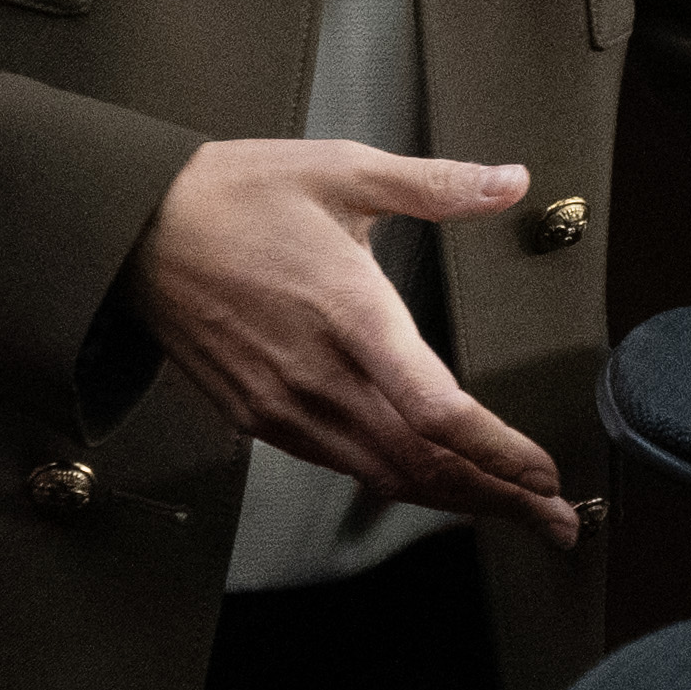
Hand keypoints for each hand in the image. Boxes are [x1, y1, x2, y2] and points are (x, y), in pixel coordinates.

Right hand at [133, 139, 584, 541]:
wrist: (133, 230)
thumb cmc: (235, 194)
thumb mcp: (341, 169)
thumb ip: (434, 185)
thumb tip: (512, 181)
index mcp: (349, 313)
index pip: (438, 411)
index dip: (500, 454)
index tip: (547, 475)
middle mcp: (318, 375)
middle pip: (422, 464)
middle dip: (498, 498)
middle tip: (557, 520)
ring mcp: (282, 405)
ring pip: (383, 475)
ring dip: (452, 499)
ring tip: (510, 510)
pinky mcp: (257, 417)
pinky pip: (339, 464)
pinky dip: (395, 481)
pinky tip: (427, 481)